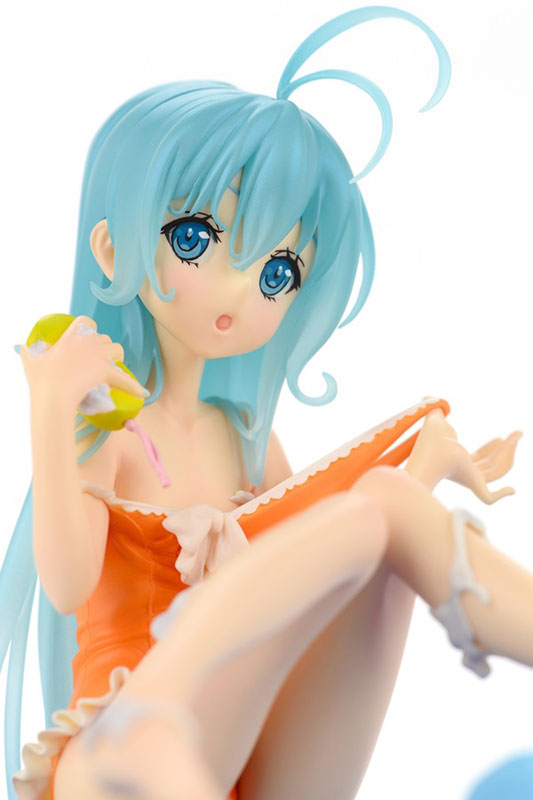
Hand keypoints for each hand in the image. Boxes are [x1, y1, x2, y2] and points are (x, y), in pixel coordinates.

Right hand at [16, 315, 147, 410]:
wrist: (53, 394)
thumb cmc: (41, 379)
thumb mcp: (30, 362)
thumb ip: (28, 353)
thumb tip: (20, 348)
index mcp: (71, 337)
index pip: (86, 322)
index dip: (89, 330)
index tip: (86, 340)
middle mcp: (88, 343)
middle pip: (104, 338)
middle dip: (103, 349)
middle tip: (97, 363)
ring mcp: (100, 356)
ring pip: (117, 350)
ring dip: (116, 359)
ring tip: (113, 371)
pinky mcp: (108, 372)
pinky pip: (126, 378)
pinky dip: (133, 387)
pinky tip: (142, 393)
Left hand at [406, 409, 520, 503]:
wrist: (431, 450)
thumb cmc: (429, 439)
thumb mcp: (435, 419)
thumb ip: (436, 409)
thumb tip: (429, 398)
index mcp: (457, 461)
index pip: (478, 458)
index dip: (490, 449)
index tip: (499, 437)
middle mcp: (464, 472)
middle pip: (492, 464)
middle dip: (506, 449)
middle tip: (517, 433)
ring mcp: (469, 479)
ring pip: (497, 471)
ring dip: (509, 453)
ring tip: (517, 434)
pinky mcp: (473, 485)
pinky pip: (489, 498)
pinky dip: (501, 495)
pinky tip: (513, 490)